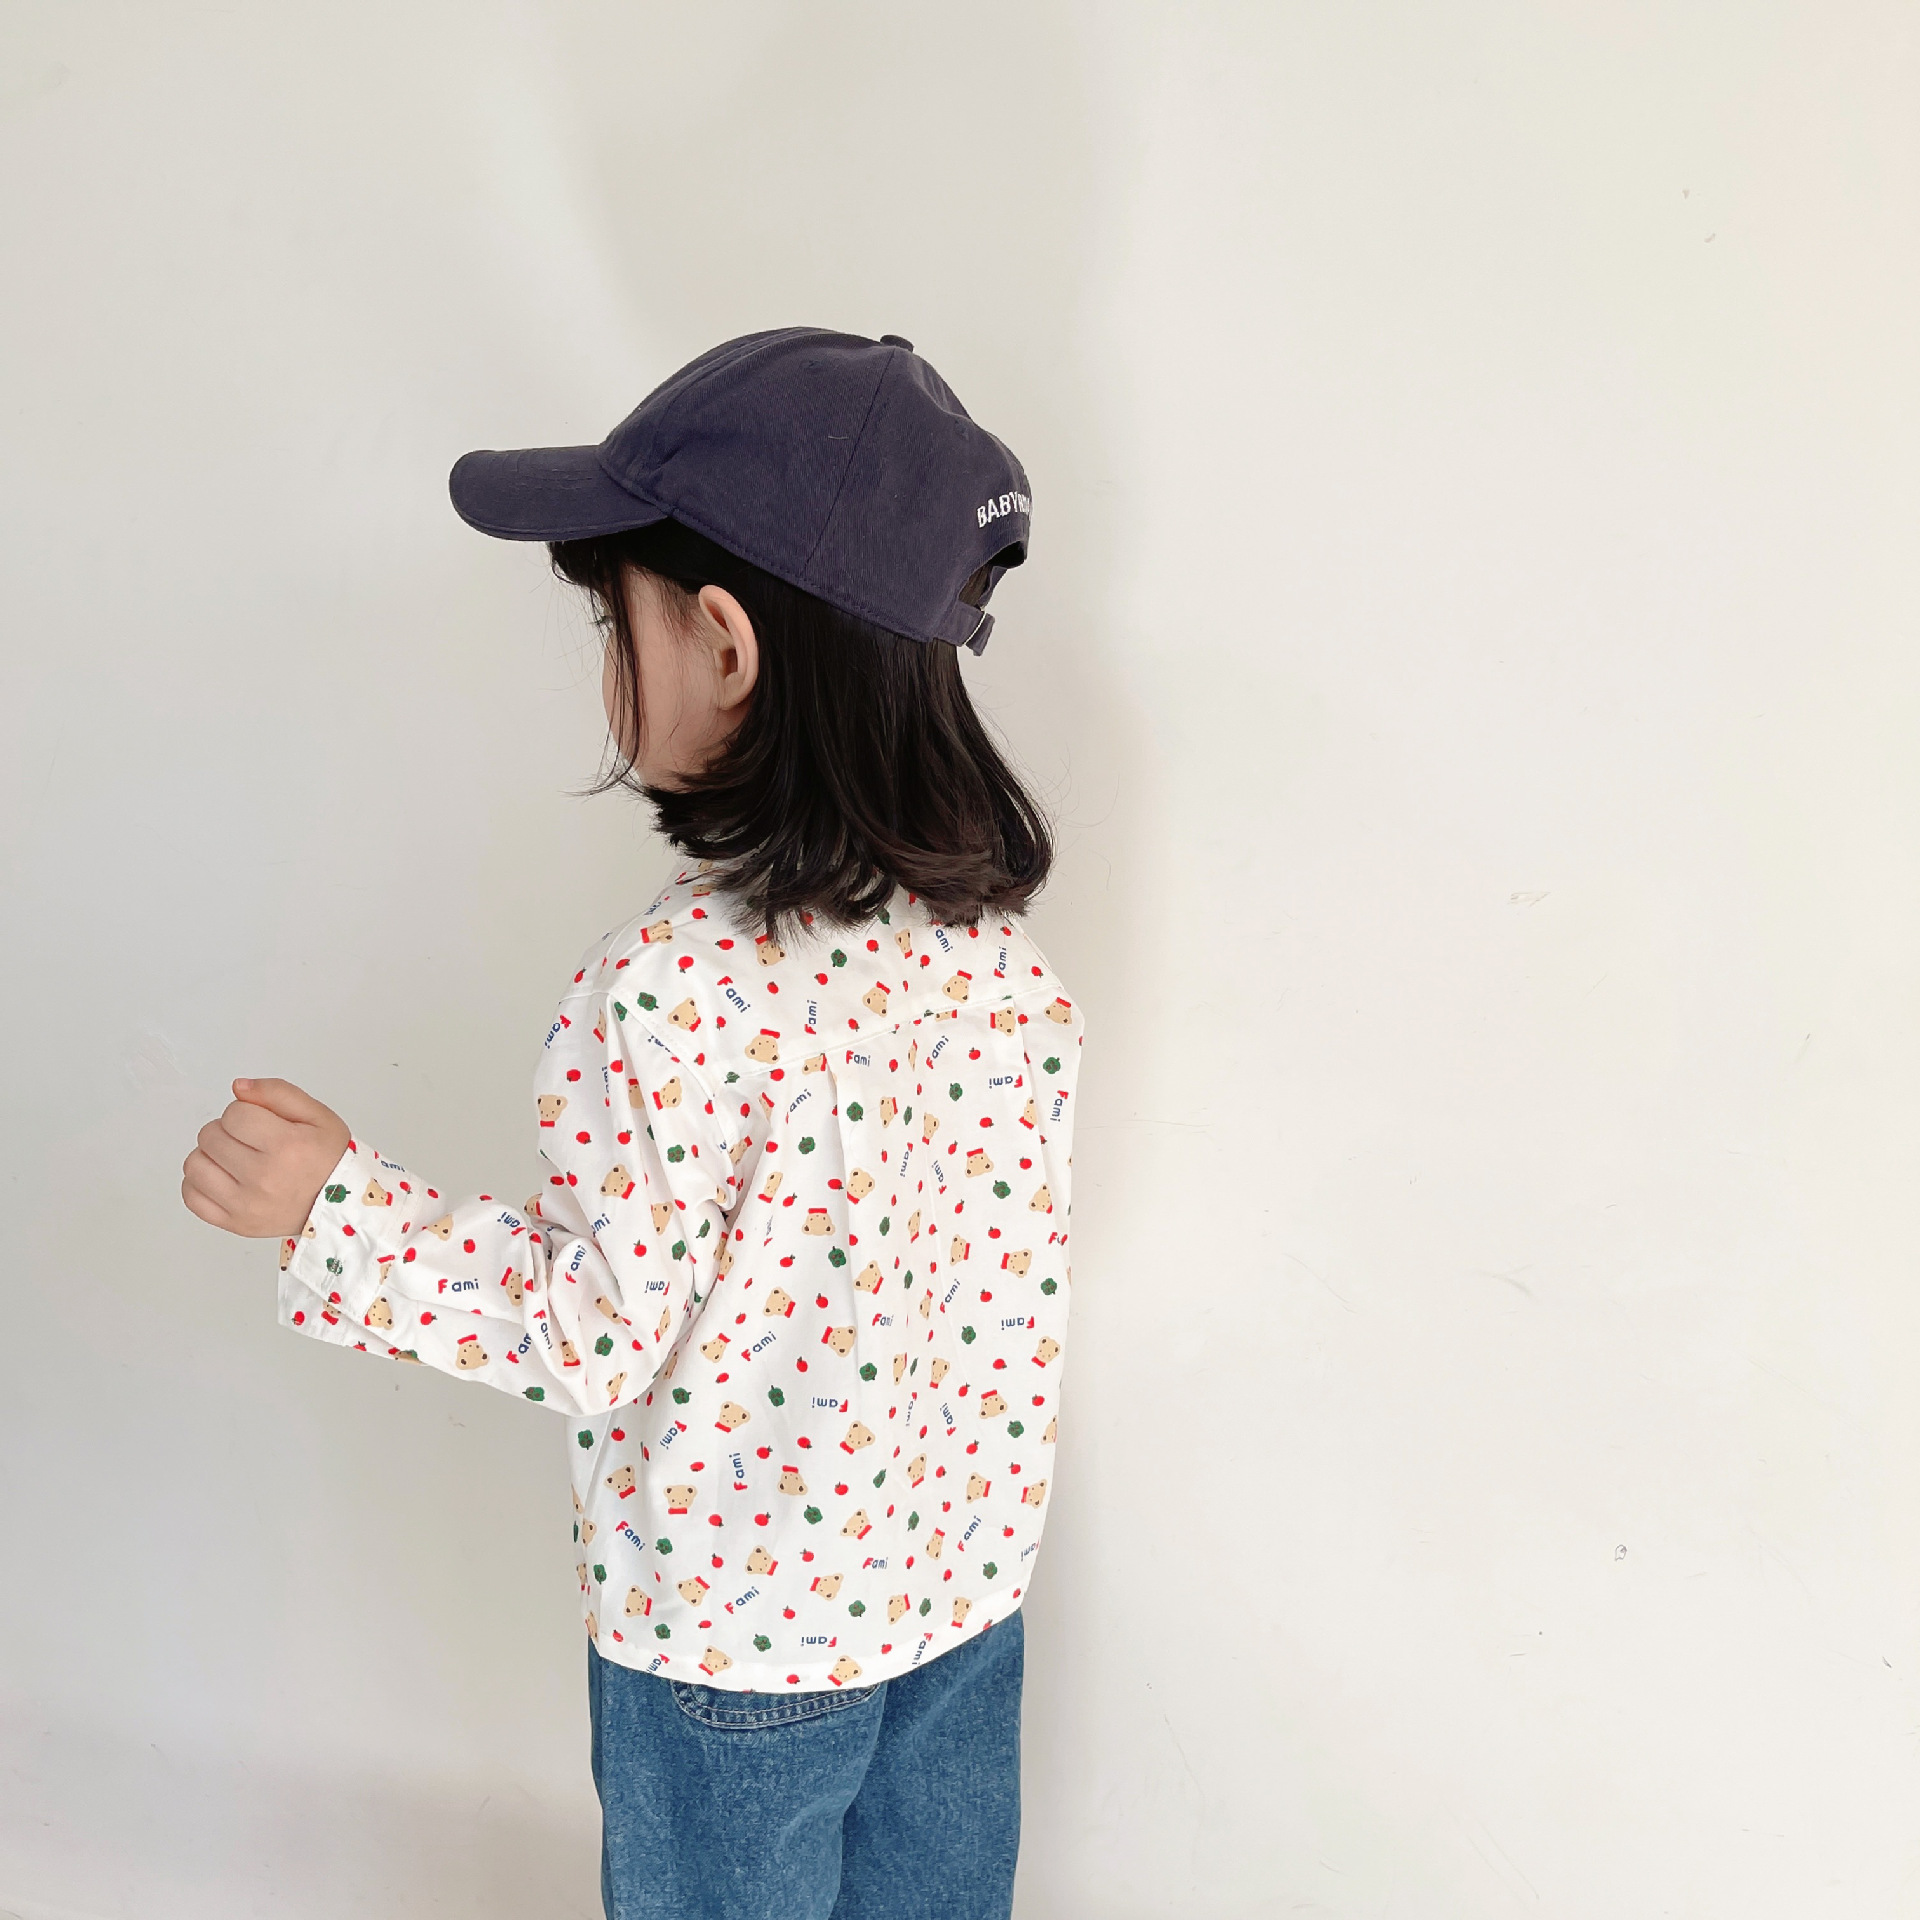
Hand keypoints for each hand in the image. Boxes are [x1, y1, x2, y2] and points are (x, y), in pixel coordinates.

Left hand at [181, 1078, 351, 1237]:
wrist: (341, 1206)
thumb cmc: (330, 1159)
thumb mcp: (318, 1116)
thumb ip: (278, 1093)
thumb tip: (238, 1088)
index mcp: (286, 1146)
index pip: (234, 1114)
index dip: (245, 1111)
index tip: (261, 1122)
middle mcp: (263, 1178)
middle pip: (210, 1136)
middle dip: (227, 1131)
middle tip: (250, 1140)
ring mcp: (245, 1205)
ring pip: (194, 1165)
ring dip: (210, 1155)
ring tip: (234, 1158)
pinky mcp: (234, 1223)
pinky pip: (191, 1196)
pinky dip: (200, 1183)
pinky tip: (222, 1177)